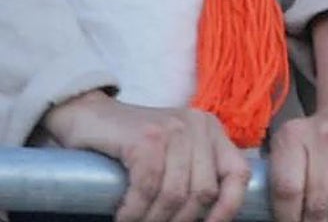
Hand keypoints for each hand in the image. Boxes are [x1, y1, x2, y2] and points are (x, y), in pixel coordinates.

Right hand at [43, 90, 250, 221]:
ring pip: (175, 195)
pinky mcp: (146, 137)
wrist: (89, 115)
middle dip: (179, 221)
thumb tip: (209, 218)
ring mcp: (172, 128)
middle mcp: (197, 125)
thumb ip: (196, 175)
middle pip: (203, 193)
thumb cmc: (133, 145)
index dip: (229, 209)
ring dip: (153, 220)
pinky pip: (148, 188)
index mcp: (210, 131)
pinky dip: (134, 211)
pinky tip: (123, 216)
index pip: (238, 174)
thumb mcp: (175, 155)